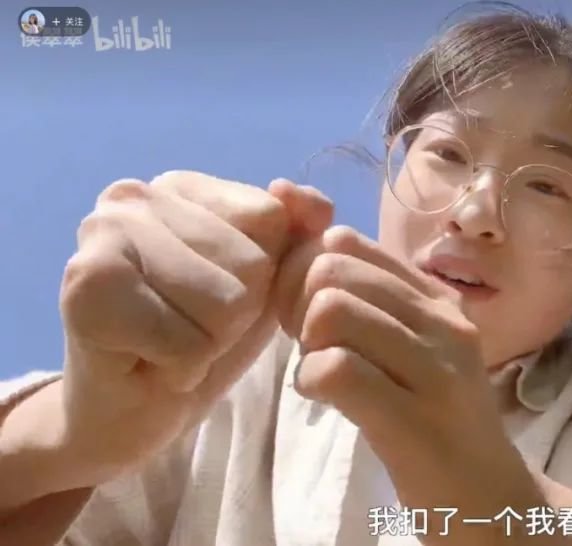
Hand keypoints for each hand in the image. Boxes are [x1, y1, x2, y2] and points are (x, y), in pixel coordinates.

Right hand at [56, 171, 331, 485]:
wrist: (129, 412)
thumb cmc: (199, 340)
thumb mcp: (268, 282)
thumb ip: (300, 234)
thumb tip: (318, 206)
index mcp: (180, 185)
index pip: (272, 218)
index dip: (264, 276)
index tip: (214, 295)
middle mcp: (134, 196)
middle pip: (252, 264)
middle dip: (236, 316)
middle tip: (187, 329)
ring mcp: (103, 236)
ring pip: (226, 304)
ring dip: (209, 344)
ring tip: (168, 344)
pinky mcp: (85, 291)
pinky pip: (188, 344)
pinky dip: (181, 369)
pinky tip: (147, 362)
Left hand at [277, 226, 552, 544]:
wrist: (490, 498)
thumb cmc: (438, 421)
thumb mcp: (416, 348)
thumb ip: (373, 301)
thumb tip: (314, 243)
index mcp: (438, 299)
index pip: (347, 244)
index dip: (302, 274)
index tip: (308, 315)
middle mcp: (444, 323)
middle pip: (332, 272)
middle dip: (298, 308)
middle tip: (312, 349)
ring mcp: (436, 370)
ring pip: (332, 311)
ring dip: (307, 347)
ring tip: (323, 375)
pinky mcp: (416, 420)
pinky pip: (336, 369)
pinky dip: (312, 381)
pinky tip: (325, 398)